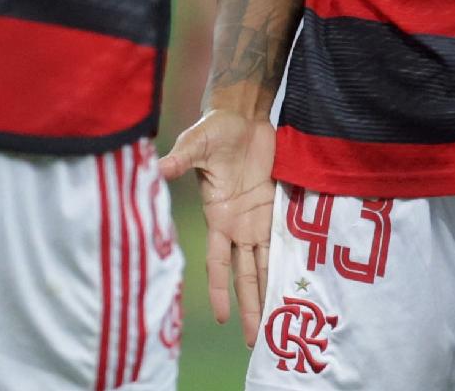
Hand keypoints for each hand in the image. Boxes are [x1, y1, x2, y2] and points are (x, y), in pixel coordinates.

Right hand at [158, 107, 278, 345]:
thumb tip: (157, 169)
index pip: (218, 263)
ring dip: (270, 291)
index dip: (220, 290)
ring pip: (265, 263)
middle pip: (244, 274)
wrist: (243, 114)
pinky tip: (296, 281)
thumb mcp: (196, 143)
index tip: (221, 318)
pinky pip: (283, 238)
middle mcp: (238, 225)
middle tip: (257, 340)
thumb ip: (180, 159)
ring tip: (278, 321)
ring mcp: (258, 218)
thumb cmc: (215, 128)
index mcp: (217, 217)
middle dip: (250, 305)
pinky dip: (289, 259)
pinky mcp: (276, 206)